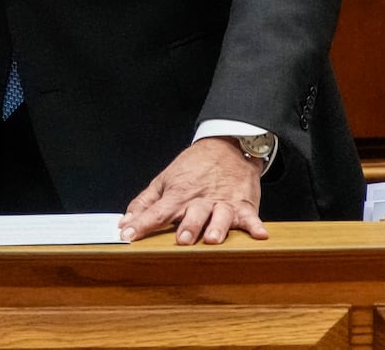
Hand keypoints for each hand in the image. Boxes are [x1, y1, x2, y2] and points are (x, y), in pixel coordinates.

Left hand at [119, 137, 268, 244]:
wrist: (227, 146)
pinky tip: (260, 234)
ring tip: (213, 239)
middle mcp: (200, 200)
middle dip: (188, 226)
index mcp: (178, 195)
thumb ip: (145, 203)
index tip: (128, 236)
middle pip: (193, 214)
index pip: (157, 211)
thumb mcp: (165, 180)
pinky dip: (255, 225)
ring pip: (220, 216)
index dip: (142, 224)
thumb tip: (125, 222)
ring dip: (217, 226)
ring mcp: (223, 202)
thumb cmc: (194, 167)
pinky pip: (250, 216)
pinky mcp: (243, 204)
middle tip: (182, 240)